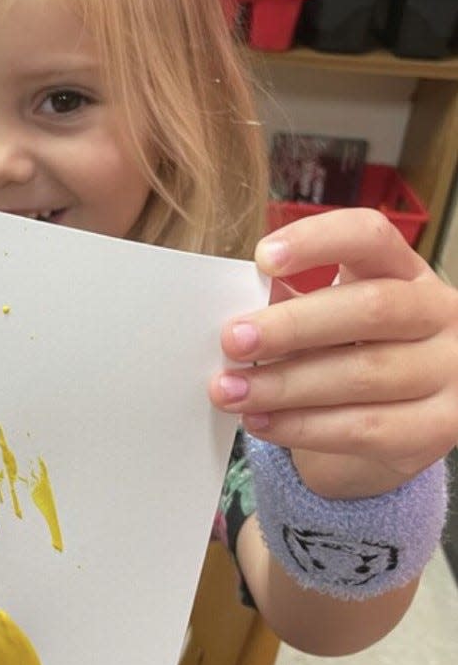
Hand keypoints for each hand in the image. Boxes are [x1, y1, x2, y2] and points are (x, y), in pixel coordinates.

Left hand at [211, 208, 457, 498]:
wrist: (405, 418)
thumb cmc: (353, 352)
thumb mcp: (332, 318)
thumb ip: (293, 306)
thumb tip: (235, 317)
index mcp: (407, 271)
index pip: (371, 237)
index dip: (318, 241)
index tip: (262, 258)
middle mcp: (440, 313)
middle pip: (371, 308)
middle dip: (292, 326)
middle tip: (232, 340)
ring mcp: (448, 371)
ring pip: (364, 374)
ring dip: (285, 385)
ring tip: (229, 391)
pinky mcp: (438, 427)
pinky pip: (365, 427)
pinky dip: (303, 427)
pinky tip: (260, 422)